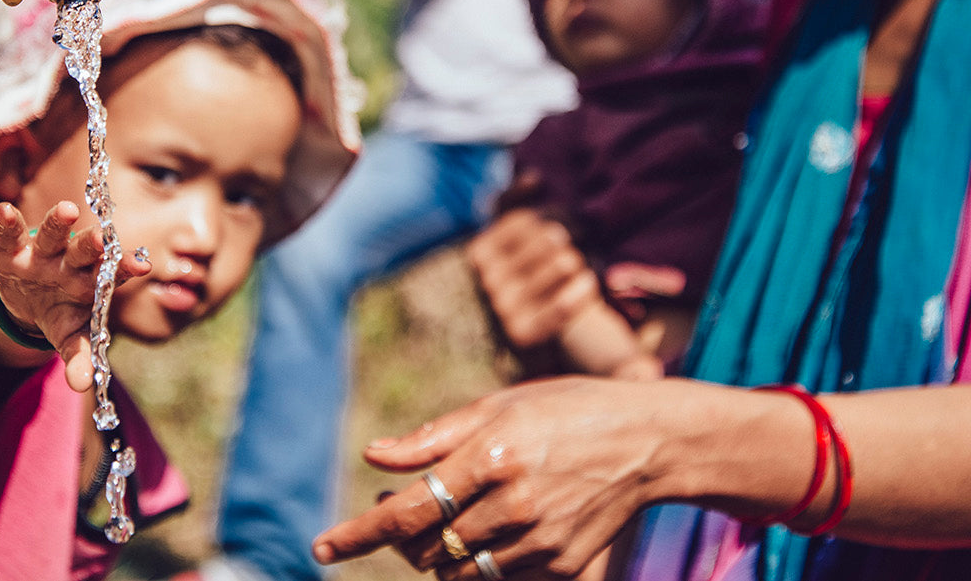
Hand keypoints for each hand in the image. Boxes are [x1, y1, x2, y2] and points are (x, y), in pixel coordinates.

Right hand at [0, 199, 150, 391]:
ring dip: (57, 224)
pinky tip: (4, 210)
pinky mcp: (13, 251)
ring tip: (66, 210)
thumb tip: (82, 388)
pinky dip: (8, 223)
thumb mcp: (69, 337)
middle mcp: (71, 262)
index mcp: (91, 283)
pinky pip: (11, 235)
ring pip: (53, 235)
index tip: (141, 266)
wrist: (29, 299)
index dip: (125, 269)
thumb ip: (79, 358)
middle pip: (84, 251)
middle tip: (101, 238)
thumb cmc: (60, 314)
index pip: (111, 275)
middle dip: (92, 245)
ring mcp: (43, 254)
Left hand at [313, 377, 671, 579]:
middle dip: (402, 536)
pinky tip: (488, 528)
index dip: (359, 534)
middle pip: (426, 547)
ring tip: (448, 517)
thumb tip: (373, 455)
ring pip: (456, 570)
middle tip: (401, 511)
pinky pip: (497, 578)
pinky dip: (477, 562)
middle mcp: (513, 502)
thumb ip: (432, 437)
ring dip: (435, 552)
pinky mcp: (560, 564)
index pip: (408, 509)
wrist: (648, 441)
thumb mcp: (498, 405)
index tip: (322, 547)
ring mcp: (539, 539)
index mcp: (492, 454)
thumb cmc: (565, 409)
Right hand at [466, 209, 601, 351]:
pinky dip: (584, 290)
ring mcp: (503, 309)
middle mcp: (486, 281)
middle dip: (568, 242)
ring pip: (564, 265)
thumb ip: (516, 202)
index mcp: (479, 253)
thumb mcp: (513, 239)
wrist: (532, 336)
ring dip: (579, 265)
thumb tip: (533, 175)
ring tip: (576, 270)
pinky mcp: (524, 335)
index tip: (559, 230)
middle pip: (550, 239)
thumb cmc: (527, 276)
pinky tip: (587, 285)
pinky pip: (567, 302)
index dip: (552, 217)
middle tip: (574, 250)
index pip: (528, 218)